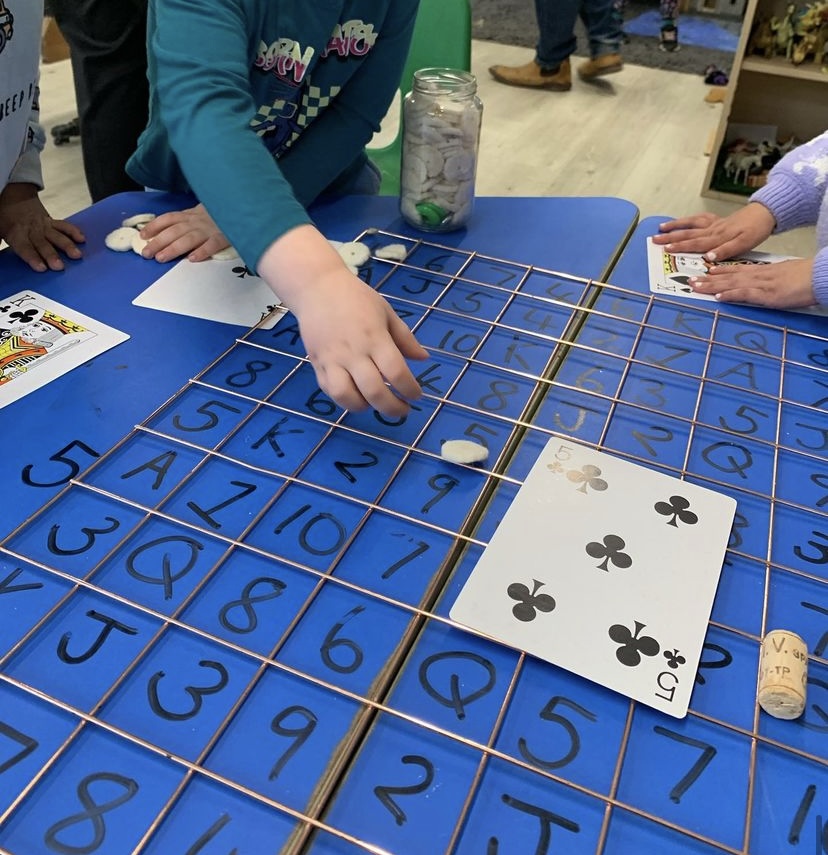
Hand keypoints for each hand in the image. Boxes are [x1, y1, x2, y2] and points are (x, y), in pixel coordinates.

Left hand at [0, 183, 83, 271]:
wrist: (13, 195)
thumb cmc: (5, 216)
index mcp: (16, 233)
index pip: (24, 247)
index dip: (32, 257)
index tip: (41, 268)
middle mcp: (32, 230)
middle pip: (43, 244)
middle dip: (51, 255)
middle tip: (59, 266)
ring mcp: (44, 225)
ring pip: (56, 235)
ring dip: (67, 245)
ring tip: (76, 255)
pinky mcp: (52, 221)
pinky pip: (64, 225)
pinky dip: (73, 231)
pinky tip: (81, 239)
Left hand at [137, 203, 229, 261]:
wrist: (243, 210)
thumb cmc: (222, 214)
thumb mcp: (203, 211)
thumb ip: (189, 218)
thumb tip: (167, 227)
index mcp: (192, 215)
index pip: (169, 218)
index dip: (155, 226)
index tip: (143, 235)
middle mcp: (198, 221)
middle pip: (174, 231)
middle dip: (158, 242)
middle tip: (146, 253)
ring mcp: (210, 229)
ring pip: (188, 238)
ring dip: (174, 248)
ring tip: (161, 258)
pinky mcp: (224, 237)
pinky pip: (212, 244)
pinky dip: (202, 251)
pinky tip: (192, 259)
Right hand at [258, 224, 428, 416]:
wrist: (317, 288)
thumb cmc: (356, 298)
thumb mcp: (387, 313)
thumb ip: (405, 338)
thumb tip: (423, 358)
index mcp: (375, 337)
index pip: (396, 372)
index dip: (410, 389)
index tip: (416, 395)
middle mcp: (354, 352)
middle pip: (374, 391)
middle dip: (393, 408)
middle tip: (403, 410)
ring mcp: (332, 360)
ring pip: (347, 397)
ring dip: (365, 408)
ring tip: (375, 405)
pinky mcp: (317, 364)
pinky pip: (330, 391)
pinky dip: (344, 400)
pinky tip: (356, 396)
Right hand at [652, 203, 775, 261]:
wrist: (767, 213)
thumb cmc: (756, 231)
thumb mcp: (744, 244)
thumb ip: (725, 250)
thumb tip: (708, 257)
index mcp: (718, 238)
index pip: (695, 243)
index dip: (680, 247)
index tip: (667, 249)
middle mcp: (713, 230)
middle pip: (688, 233)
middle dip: (670, 237)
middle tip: (655, 240)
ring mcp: (714, 224)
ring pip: (691, 224)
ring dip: (675, 226)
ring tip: (661, 228)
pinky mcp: (718, 220)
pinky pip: (699, 219)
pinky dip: (688, 220)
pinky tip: (682, 222)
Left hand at [690, 257, 815, 308]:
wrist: (820, 275)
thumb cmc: (805, 277)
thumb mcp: (783, 275)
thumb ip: (768, 279)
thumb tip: (760, 286)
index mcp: (762, 271)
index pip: (736, 270)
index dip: (719, 271)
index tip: (704, 272)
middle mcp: (758, 276)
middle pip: (729, 277)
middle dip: (708, 279)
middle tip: (690, 281)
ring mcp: (762, 284)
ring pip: (732, 283)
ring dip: (712, 286)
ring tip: (696, 287)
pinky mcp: (767, 294)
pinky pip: (746, 294)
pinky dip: (731, 294)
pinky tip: (718, 297)